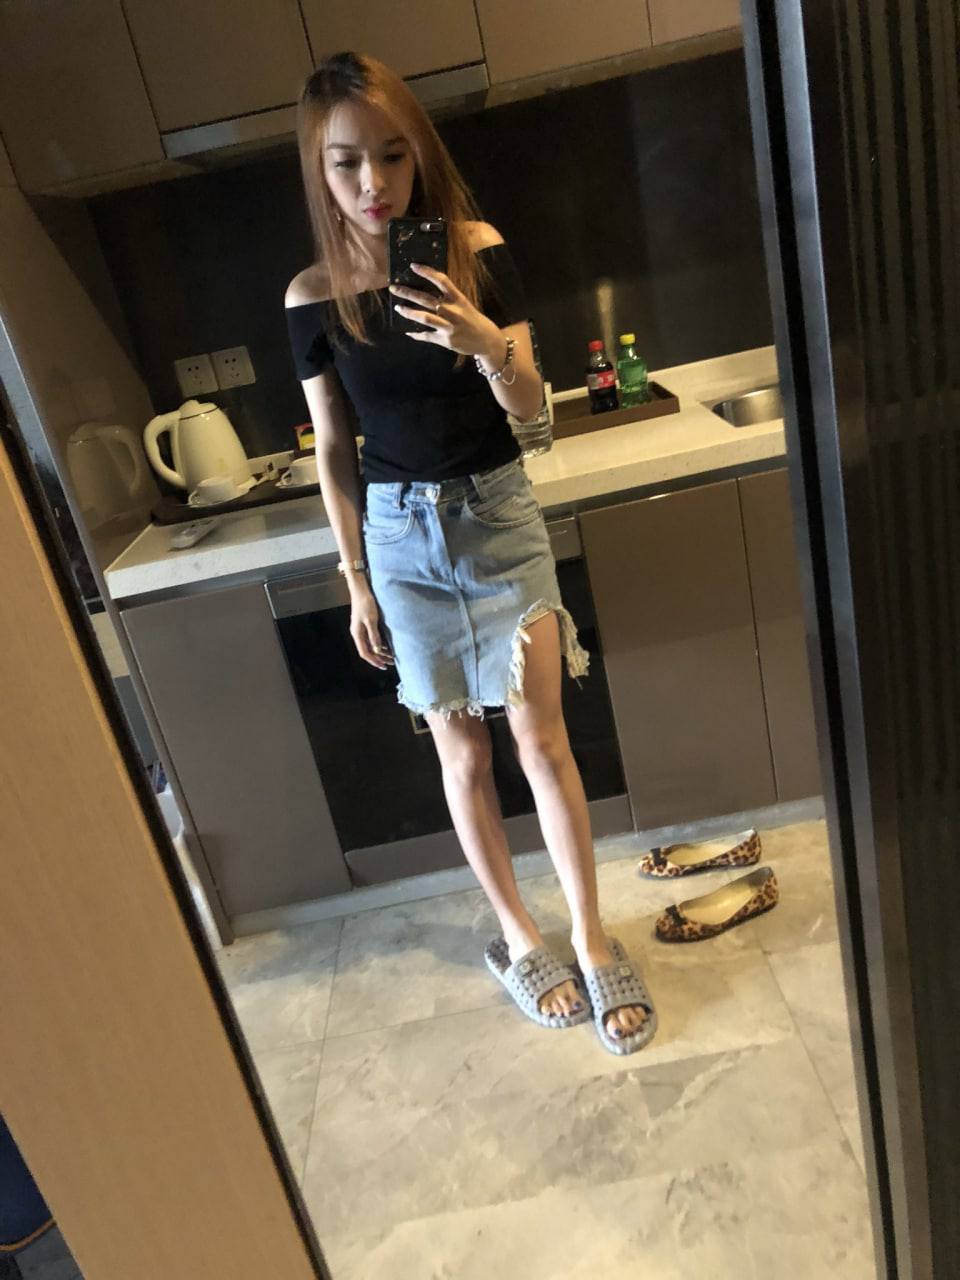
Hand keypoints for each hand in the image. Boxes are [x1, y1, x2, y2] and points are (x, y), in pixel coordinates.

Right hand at [349, 585, 394, 669]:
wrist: (361, 589)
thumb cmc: (365, 603)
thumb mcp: (371, 620)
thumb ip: (374, 636)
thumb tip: (378, 650)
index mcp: (357, 634)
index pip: (365, 653)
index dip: (374, 661)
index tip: (383, 666)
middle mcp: (357, 633)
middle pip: (368, 651)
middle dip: (379, 658)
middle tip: (390, 663)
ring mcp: (361, 629)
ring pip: (370, 645)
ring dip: (380, 652)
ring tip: (391, 656)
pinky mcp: (365, 624)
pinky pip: (372, 638)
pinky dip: (380, 644)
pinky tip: (387, 646)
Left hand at [389, 263, 503, 359]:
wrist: (486, 340)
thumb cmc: (471, 319)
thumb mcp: (463, 304)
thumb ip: (447, 297)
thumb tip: (425, 289)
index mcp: (458, 298)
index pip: (441, 280)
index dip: (426, 272)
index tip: (412, 266)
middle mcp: (453, 311)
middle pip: (426, 299)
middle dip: (408, 293)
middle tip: (394, 288)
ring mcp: (449, 326)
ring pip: (425, 318)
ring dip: (409, 313)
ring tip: (398, 308)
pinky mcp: (446, 340)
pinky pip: (427, 336)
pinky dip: (416, 334)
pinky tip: (407, 332)